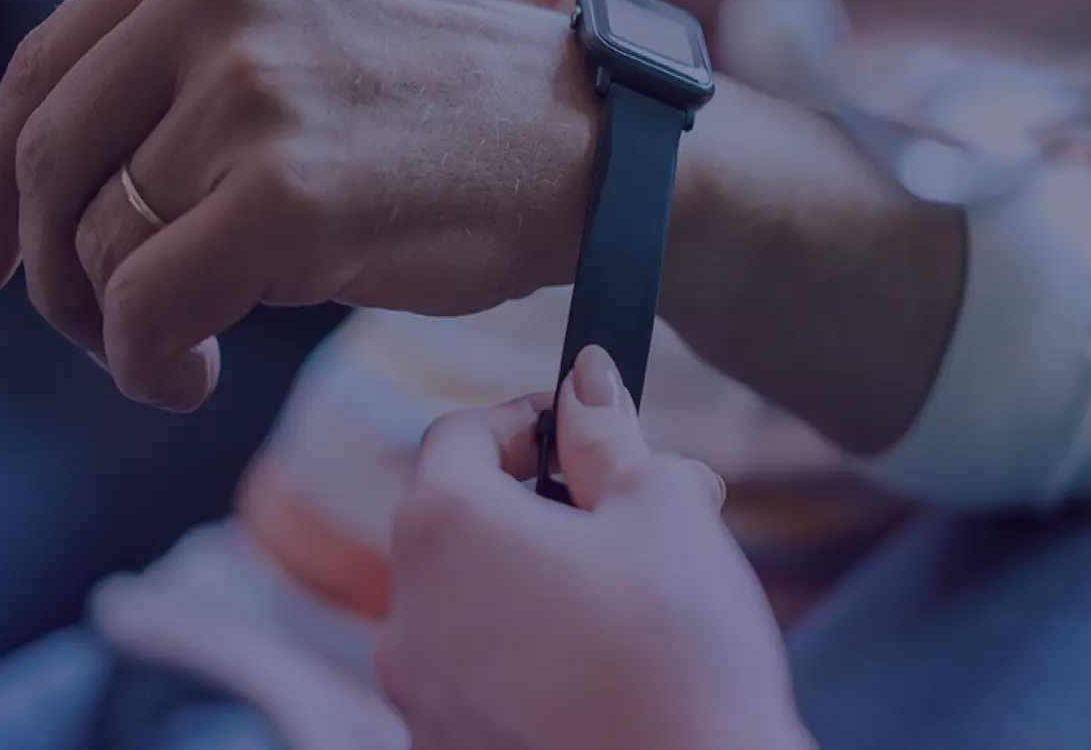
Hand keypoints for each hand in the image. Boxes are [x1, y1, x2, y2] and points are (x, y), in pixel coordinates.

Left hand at [0, 0, 598, 410]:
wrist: (589, 145)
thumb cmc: (442, 116)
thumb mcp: (296, 32)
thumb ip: (176, 72)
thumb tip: (43, 200)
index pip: (39, 71)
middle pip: (47, 163)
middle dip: (52, 274)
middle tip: (97, 334)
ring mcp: (250, 91)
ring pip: (95, 245)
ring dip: (116, 330)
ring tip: (180, 354)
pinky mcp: (283, 195)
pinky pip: (147, 309)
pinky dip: (148, 364)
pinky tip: (192, 377)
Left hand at [377, 346, 812, 749]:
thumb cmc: (683, 651)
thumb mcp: (661, 509)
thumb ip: (608, 434)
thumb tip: (586, 377)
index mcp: (445, 529)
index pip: (458, 434)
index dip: (526, 419)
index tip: (584, 429)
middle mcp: (407, 612)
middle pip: (458, 520)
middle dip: (539, 503)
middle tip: (628, 515)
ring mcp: (418, 695)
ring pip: (466, 601)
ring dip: (531, 580)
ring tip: (628, 598)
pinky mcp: (444, 748)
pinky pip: (474, 674)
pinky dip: (523, 654)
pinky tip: (602, 667)